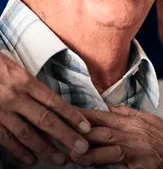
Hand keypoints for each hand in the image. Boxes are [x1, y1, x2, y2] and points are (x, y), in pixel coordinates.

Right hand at [0, 51, 90, 165]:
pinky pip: (4, 139)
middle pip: (45, 120)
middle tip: (81, 147)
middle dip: (65, 135)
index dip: (72, 116)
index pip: (54, 102)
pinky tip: (30, 159)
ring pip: (26, 133)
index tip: (86, 128)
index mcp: (25, 81)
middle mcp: (15, 97)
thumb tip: (55, 103)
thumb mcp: (17, 70)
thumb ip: (34, 86)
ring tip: (60, 159)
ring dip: (45, 148)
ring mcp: (0, 111)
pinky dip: (18, 151)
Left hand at [71, 105, 162, 168]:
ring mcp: (138, 149)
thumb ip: (127, 113)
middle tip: (59, 133)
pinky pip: (123, 166)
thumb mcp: (148, 120)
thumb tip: (108, 106)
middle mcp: (133, 133)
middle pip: (102, 129)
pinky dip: (109, 166)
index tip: (62, 113)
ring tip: (73, 155)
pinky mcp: (142, 165)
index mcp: (132, 121)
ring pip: (110, 148)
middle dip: (80, 131)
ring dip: (90, 151)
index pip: (101, 115)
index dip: (81, 115)